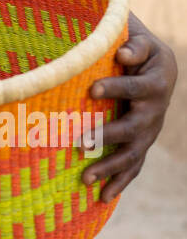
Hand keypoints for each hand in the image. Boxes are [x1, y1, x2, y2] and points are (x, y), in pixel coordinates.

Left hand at [81, 21, 177, 202]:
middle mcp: (156, 111)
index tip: (92, 89)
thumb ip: (134, 45)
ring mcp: (149, 131)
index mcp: (156, 83)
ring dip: (109, 167)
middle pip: (133, 128)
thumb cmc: (139, 50)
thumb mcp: (141, 40)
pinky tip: (102, 198)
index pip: (136, 88)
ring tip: (85, 179)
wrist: (158, 67)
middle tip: (80, 143)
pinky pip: (133, 166)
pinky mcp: (142, 144)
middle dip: (107, 136)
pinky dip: (119, 183)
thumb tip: (122, 54)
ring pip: (132, 154)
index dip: (116, 88)